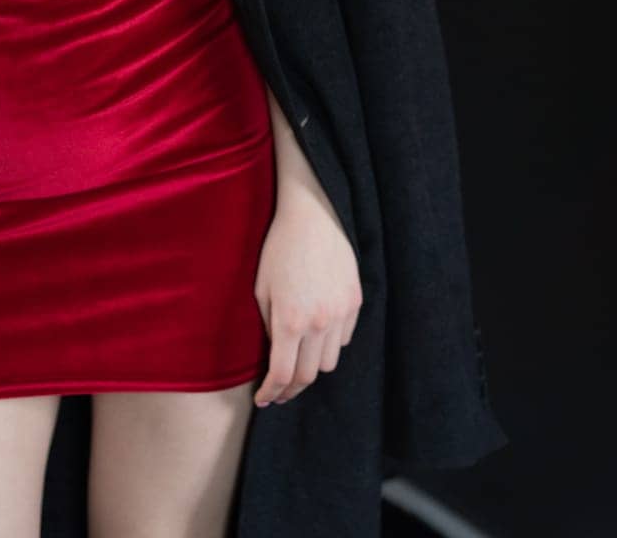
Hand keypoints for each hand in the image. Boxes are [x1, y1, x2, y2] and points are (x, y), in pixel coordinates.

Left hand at [252, 182, 361, 407]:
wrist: (314, 216)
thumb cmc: (279, 248)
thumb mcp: (262, 288)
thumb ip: (268, 326)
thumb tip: (275, 353)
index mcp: (290, 320)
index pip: (282, 373)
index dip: (272, 392)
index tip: (264, 399)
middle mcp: (319, 323)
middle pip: (308, 375)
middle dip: (291, 388)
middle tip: (279, 391)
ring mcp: (340, 314)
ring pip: (329, 362)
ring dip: (312, 366)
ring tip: (298, 361)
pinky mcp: (355, 303)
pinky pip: (344, 338)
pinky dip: (330, 344)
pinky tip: (317, 335)